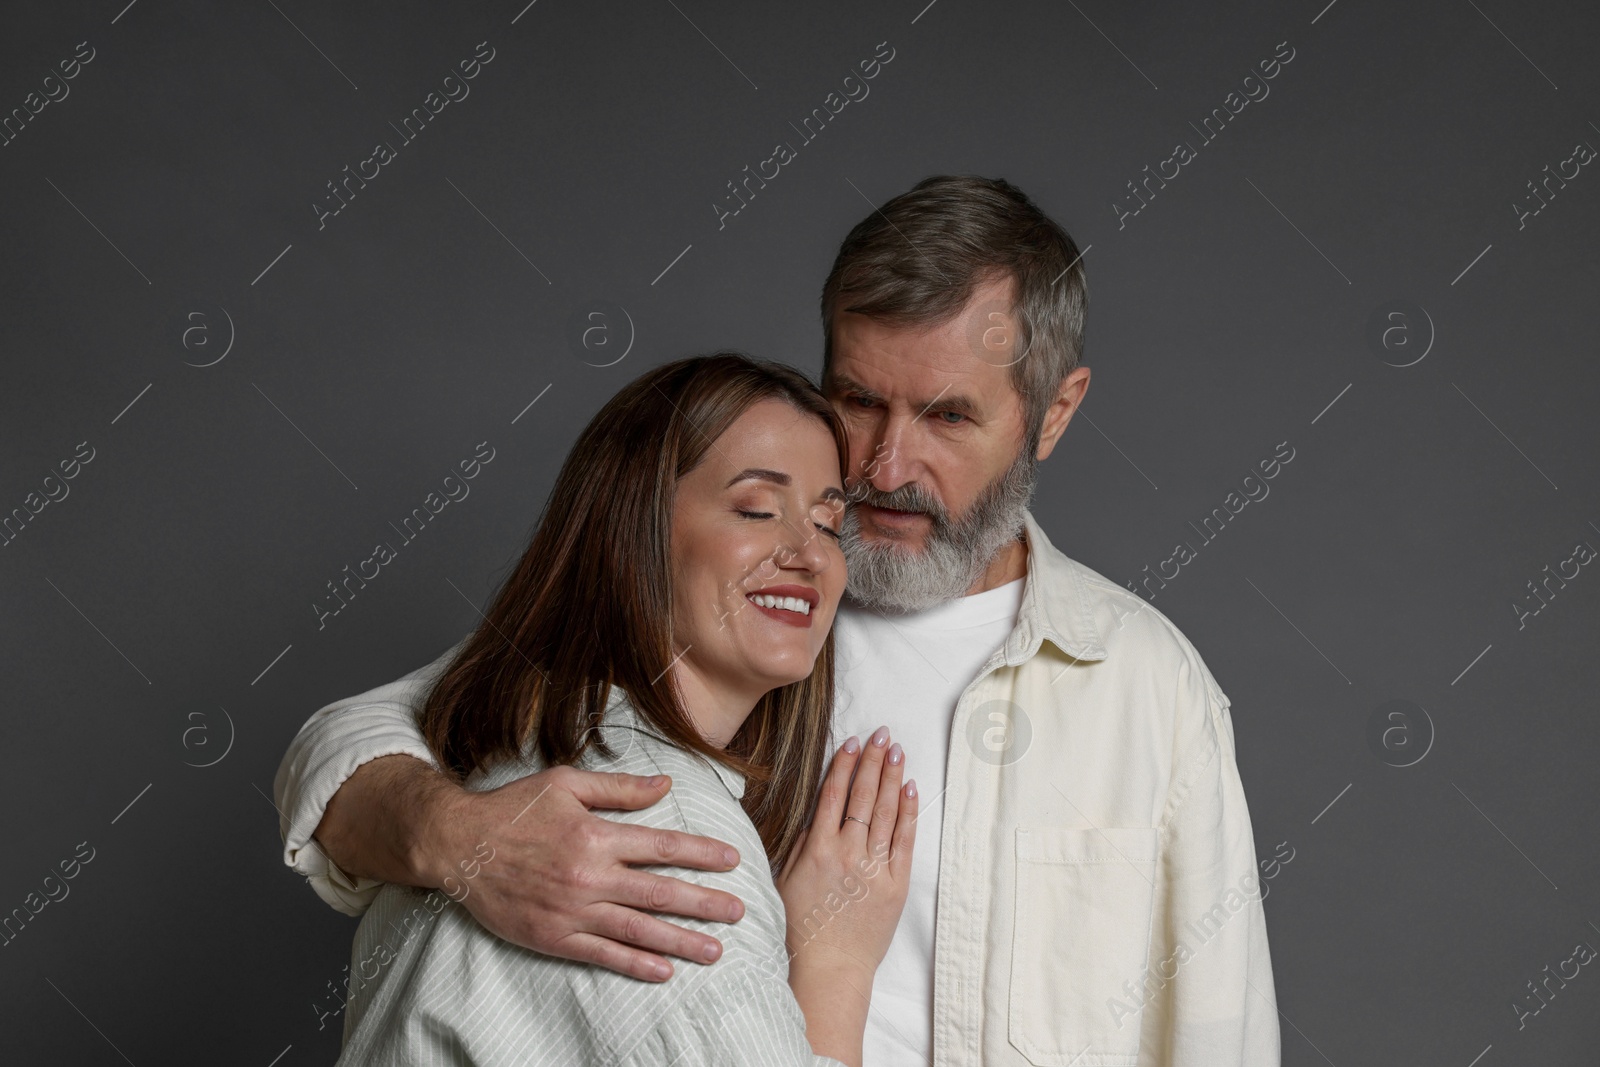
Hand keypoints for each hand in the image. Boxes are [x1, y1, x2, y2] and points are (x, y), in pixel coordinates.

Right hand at [417, 764, 747, 980]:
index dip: (701, 854)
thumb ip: (618, 788)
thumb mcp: (566, 784)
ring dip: (681, 941)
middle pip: (661, 892)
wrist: (458, 846)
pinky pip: (603, 955)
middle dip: (705, 904)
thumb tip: (664, 786)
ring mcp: (573, 911)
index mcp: (596, 835)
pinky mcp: (554, 937)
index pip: (663, 845)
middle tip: (738, 912)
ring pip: (639, 930)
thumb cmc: (512, 809)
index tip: (732, 860)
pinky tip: (663, 971)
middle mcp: (590, 876)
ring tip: (714, 951)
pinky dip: (636, 964)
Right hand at [776, 725, 917, 979]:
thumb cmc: (802, 928)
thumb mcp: (788, 880)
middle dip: (873, 761)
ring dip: (892, 777)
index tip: (852, 742)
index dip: (844, 765)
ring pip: (887, 812)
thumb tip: (819, 814)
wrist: (830, 967)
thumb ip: (804, 844)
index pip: (833, 795)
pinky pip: (905, 840)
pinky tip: (910, 789)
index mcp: (818, 849)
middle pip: (864, 796)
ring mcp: (875, 868)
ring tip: (897, 751)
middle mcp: (848, 853)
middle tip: (882, 734)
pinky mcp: (896, 884)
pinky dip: (908, 812)